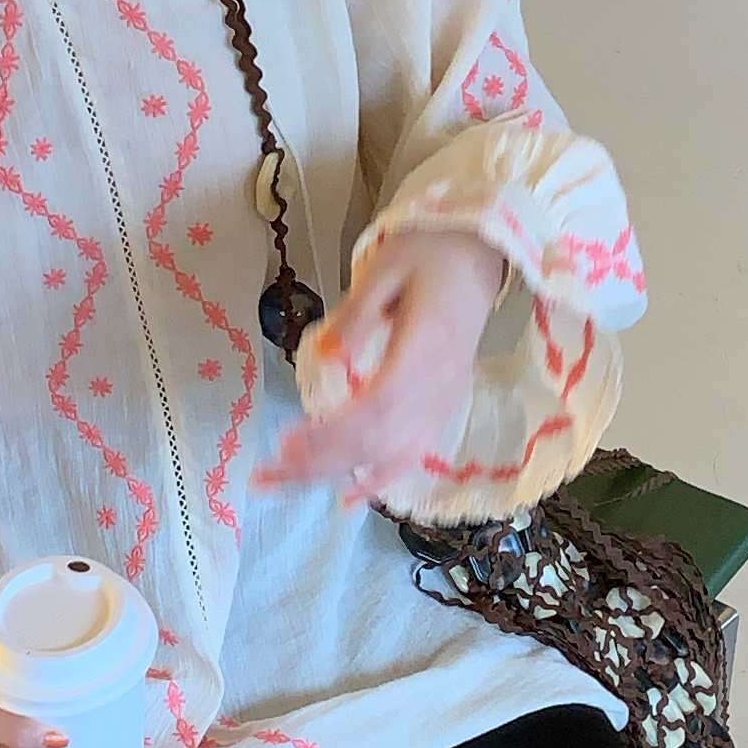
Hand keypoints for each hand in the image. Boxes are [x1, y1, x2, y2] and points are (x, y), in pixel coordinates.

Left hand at [250, 224, 505, 508]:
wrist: (482, 248)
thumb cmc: (431, 249)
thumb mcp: (387, 265)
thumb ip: (358, 312)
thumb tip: (326, 353)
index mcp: (425, 348)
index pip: (377, 408)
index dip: (333, 433)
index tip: (285, 442)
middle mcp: (440, 385)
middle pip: (377, 441)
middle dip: (319, 463)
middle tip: (266, 475)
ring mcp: (445, 400)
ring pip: (391, 454)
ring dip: (337, 475)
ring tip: (286, 483)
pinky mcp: (444, 404)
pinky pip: (414, 453)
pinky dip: (382, 479)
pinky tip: (349, 498)